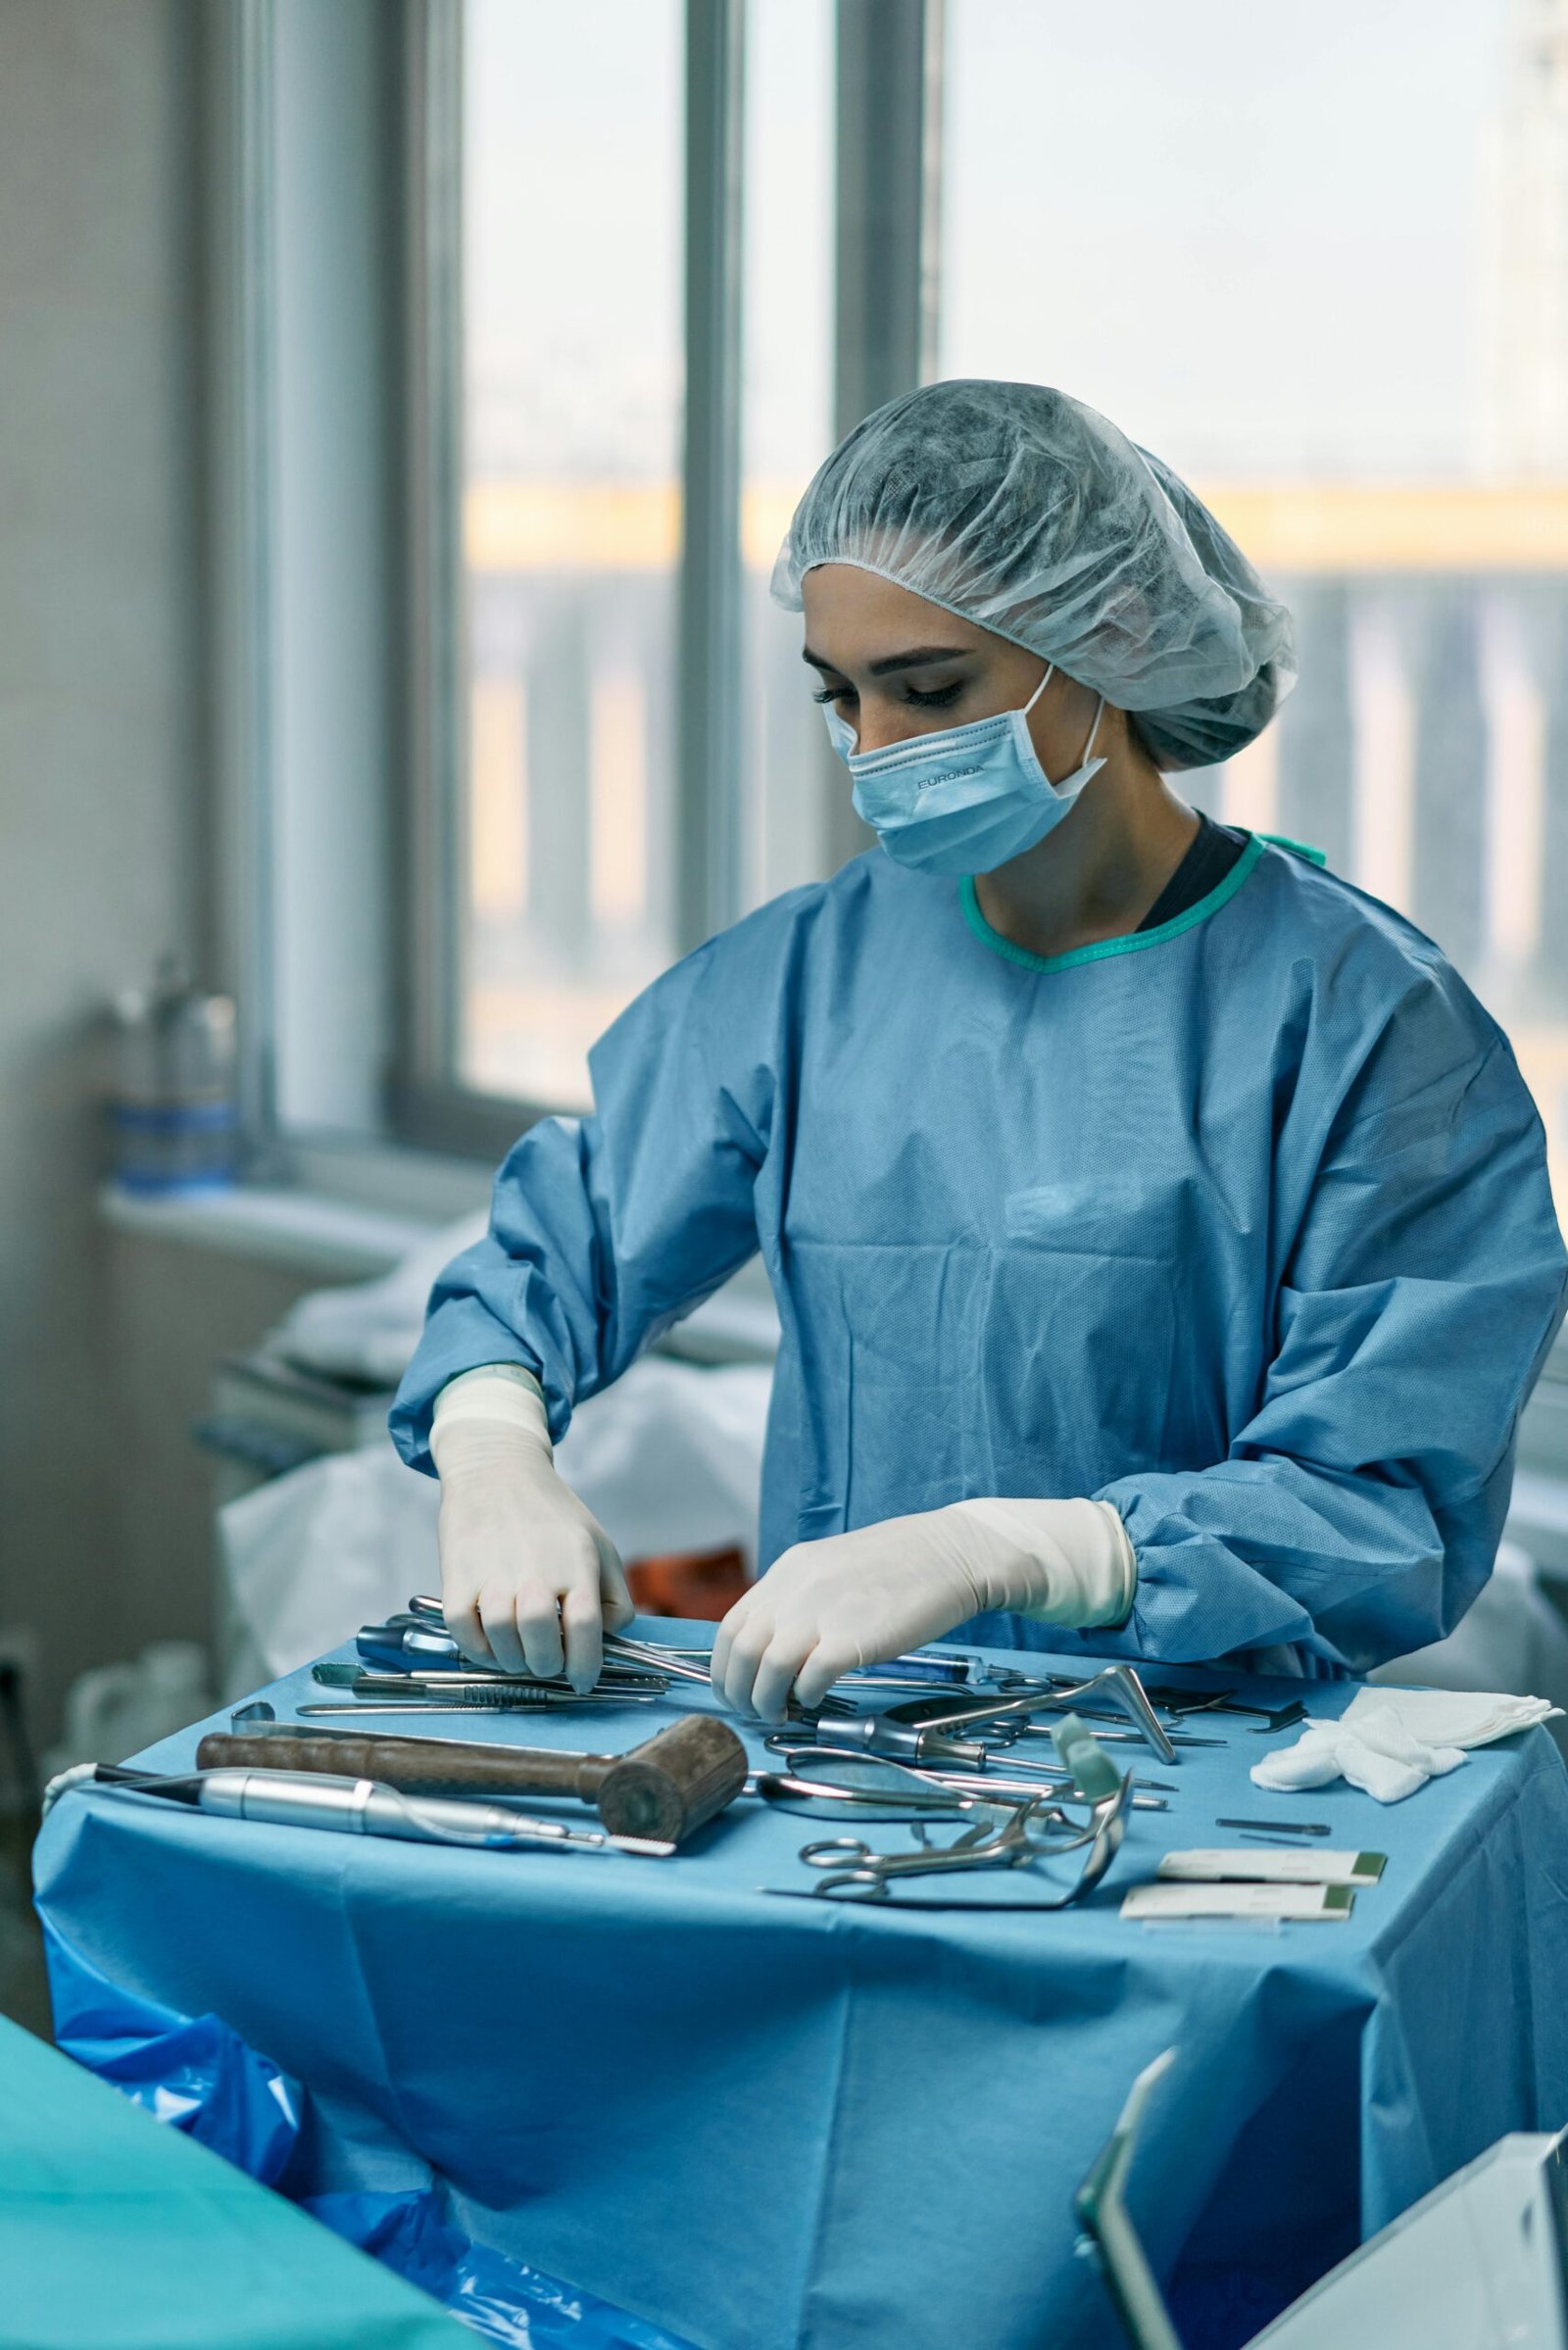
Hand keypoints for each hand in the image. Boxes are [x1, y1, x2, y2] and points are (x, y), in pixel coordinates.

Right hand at [431, 1413, 633, 1691]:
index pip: (585, 1628)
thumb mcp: (599, 1545)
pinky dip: (478, 1649)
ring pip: (502, 1642)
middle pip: (541, 1641)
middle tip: (548, 1662)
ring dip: (513, 1661)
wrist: (497, 1469)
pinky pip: (463, 1631)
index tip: (583, 1682)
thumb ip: (614, 1596)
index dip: (586, 1666)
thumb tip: (606, 1639)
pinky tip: (492, 1643)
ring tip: (521, 1653)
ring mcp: (492, 1572)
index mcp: (576, 1561)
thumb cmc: (553, 1515)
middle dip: (547, 1665)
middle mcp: (534, 1568)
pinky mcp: (457, 1575)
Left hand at [710, 1497, 1134, 1720]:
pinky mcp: (853, 1638)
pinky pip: (809, 1678)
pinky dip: (804, 1696)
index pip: (732, 1625)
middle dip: (737, 1692)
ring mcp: (823, 1612)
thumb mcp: (834, 1566)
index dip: (725, 1667)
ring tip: (779, 1713)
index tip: (733, 1689)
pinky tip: (815, 1700)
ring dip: (765, 1701)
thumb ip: (801, 1596)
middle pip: (741, 1650)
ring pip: (766, 1669)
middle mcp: (796, 1589)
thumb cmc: (901, 1565)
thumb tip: (776, 1639)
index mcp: (789, 1570)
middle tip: (750, 1712)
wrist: (952, 1553)